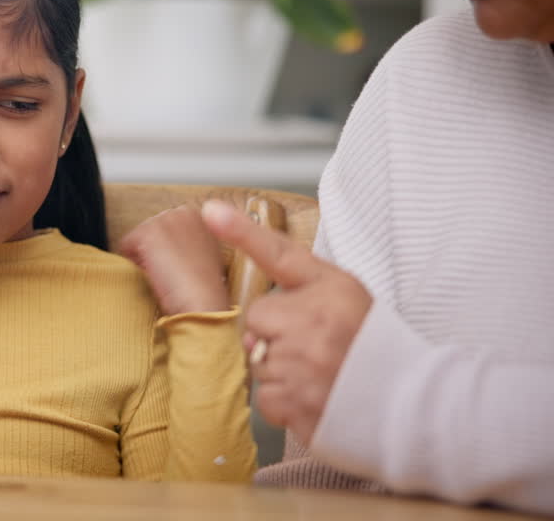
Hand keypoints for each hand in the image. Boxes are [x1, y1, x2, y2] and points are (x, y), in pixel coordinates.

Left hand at [119, 205, 227, 315]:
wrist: (204, 303)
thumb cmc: (202, 289)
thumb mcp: (201, 257)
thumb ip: (186, 244)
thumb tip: (168, 247)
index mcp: (197, 217)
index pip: (164, 228)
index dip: (163, 250)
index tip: (172, 267)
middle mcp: (182, 211)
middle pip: (148, 230)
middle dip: (152, 250)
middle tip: (166, 273)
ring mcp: (167, 219)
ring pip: (137, 238)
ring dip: (143, 257)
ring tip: (162, 275)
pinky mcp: (150, 231)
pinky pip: (126, 246)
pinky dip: (133, 263)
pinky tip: (153, 274)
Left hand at [201, 200, 372, 444]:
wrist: (407, 399)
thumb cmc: (368, 338)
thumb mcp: (341, 288)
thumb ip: (292, 268)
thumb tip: (236, 236)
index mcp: (327, 292)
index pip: (277, 256)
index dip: (242, 232)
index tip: (211, 211)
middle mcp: (312, 328)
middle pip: (256, 323)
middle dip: (275, 334)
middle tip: (314, 343)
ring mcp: (302, 370)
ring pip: (258, 361)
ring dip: (279, 368)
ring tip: (318, 371)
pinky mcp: (296, 407)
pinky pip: (266, 397)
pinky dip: (283, 400)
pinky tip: (312, 394)